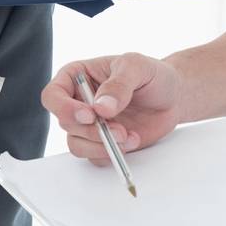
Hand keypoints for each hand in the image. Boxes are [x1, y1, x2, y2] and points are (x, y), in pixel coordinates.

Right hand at [41, 53, 186, 162]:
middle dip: (92, 131)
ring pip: (77, 144)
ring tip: (128, 136)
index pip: (53, 95)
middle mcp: (78, 102)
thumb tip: (100, 108)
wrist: (173, 97)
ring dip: (101, 146)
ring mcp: (90, 125)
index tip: (89, 115)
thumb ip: (118, 85)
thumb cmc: (151, 75)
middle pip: (65, 123)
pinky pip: (95, 157)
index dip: (64, 108)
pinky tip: (132, 141)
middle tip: (119, 129)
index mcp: (76, 77)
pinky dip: (112, 155)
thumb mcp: (136, 67)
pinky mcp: (104, 143)